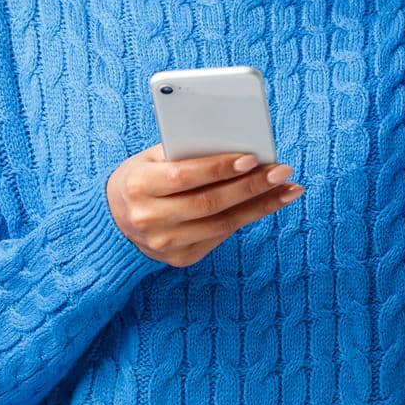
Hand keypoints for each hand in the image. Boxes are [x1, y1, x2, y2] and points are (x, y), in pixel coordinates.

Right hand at [106, 144, 303, 267]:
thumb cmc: (143, 177)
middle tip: (282, 171)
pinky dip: (246, 218)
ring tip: (288, 189)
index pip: (184, 176)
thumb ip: (185, 151)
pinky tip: (267, 204)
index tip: (252, 157)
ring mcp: (164, 244)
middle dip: (251, 186)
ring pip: (221, 224)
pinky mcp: (179, 259)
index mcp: (139, 186)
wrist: (116, 219)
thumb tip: (236, 146)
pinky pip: (220, 236)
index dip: (219, 168)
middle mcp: (149, 219)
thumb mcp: (152, 158)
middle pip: (209, 203)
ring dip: (260, 206)